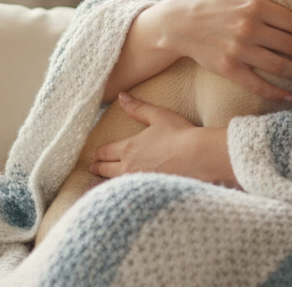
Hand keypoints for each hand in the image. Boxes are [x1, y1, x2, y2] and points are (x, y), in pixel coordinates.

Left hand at [89, 93, 236, 186]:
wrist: (199, 156)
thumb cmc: (180, 134)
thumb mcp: (158, 116)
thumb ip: (137, 108)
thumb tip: (121, 96)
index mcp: (128, 147)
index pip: (105, 152)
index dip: (98, 153)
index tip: (93, 155)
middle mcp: (129, 166)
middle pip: (105, 169)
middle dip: (97, 167)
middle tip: (92, 167)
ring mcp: (139, 182)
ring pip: (115, 183)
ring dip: (107, 181)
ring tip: (103, 182)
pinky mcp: (150, 192)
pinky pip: (129, 193)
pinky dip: (122, 192)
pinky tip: (123, 195)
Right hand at [148, 0, 291, 101]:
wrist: (178, 24)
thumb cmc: (209, 1)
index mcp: (255, 6)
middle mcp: (249, 28)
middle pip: (291, 44)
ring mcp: (239, 50)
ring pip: (279, 65)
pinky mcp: (229, 68)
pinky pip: (257, 84)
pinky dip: (275, 92)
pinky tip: (289, 96)